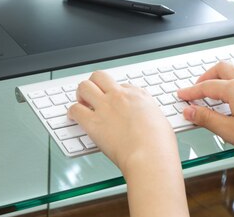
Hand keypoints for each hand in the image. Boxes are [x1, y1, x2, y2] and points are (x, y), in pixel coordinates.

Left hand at [68, 71, 189, 216]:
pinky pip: (75, 109)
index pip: (121, 85)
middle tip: (93, 95)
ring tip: (82, 103)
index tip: (114, 102)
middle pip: (100, 76)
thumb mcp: (161, 120)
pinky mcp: (93, 123)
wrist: (150, 156)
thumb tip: (145, 118)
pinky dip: (72, 112)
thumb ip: (148, 115)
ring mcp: (105, 107)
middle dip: (94, 84)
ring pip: (84, 86)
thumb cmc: (159, 144)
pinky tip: (74, 117)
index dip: (116, 94)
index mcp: (138, 95)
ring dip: (81, 94)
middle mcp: (120, 96)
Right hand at [177, 62, 233, 158]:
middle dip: (205, 76)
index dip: (191, 92)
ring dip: (221, 73)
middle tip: (197, 88)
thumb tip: (189, 111)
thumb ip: (206, 119)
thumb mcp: (229, 130)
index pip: (206, 87)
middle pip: (220, 68)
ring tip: (215, 84)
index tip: (182, 96)